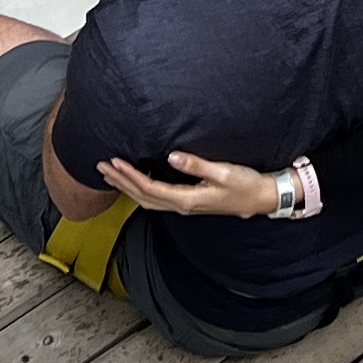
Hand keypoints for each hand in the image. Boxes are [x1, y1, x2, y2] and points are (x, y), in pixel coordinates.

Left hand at [95, 149, 280, 218]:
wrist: (261, 199)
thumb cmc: (245, 184)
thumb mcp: (223, 171)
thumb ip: (196, 165)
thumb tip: (171, 156)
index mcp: (187, 199)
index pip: (150, 188)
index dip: (130, 175)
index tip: (114, 161)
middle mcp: (182, 206)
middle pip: (142, 197)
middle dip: (120, 182)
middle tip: (101, 166)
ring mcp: (184, 206)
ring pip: (147, 200)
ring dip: (127, 187)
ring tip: (111, 174)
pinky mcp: (188, 202)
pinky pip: (157, 199)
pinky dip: (140, 189)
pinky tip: (136, 180)